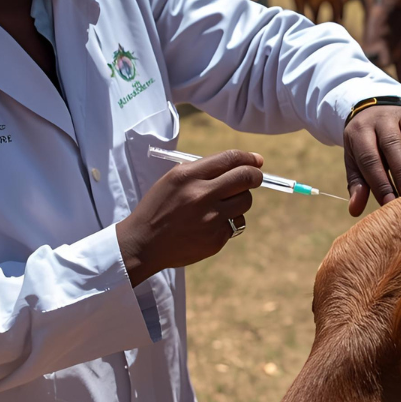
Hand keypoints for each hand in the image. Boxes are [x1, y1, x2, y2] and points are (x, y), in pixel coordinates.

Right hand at [118, 150, 263, 284]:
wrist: (143, 243)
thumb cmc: (159, 207)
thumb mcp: (173, 179)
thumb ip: (203, 169)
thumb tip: (240, 163)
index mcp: (189, 176)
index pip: (230, 159)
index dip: (248, 158)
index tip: (256, 160)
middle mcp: (202, 196)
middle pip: (246, 178)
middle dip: (255, 176)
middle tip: (254, 177)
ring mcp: (211, 219)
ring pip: (245, 201)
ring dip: (240, 199)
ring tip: (223, 204)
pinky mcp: (216, 239)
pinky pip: (237, 223)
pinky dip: (229, 220)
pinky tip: (211, 223)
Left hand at [343, 105, 400, 216]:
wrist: (378, 110)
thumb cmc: (366, 145)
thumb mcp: (355, 160)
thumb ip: (357, 183)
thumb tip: (354, 210)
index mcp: (361, 131)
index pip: (370, 158)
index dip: (380, 181)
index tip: (389, 203)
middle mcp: (383, 119)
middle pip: (393, 144)